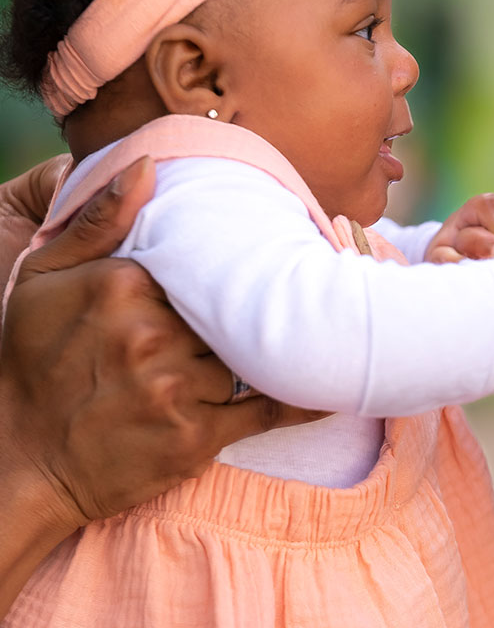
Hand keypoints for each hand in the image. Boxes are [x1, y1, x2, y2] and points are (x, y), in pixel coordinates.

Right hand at [0, 157, 323, 537]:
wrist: (20, 464)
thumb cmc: (33, 364)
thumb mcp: (43, 280)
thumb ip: (101, 220)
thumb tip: (148, 164)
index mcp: (122, 285)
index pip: (206, 265)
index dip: (227, 271)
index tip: (247, 271)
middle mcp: (151, 336)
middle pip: (232, 310)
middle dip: (247, 313)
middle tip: (278, 305)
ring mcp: (175, 390)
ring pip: (250, 355)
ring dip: (266, 353)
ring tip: (294, 342)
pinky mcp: (195, 439)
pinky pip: (268, 412)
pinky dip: (302, 401)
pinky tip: (329, 389)